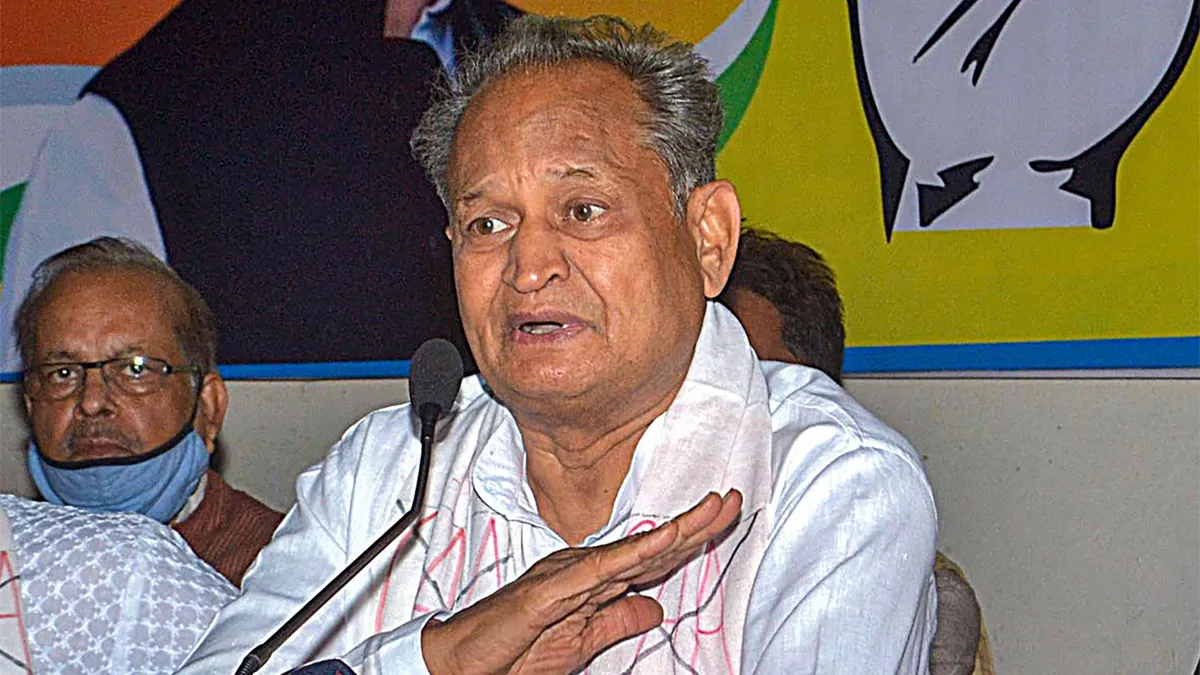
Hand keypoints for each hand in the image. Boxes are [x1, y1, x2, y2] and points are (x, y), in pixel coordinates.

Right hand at [420, 489, 742, 674]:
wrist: (460, 663)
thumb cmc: (512, 652)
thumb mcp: (583, 641)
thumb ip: (618, 620)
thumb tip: (655, 609)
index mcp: (592, 581)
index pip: (651, 556)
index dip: (690, 538)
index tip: (724, 520)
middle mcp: (584, 569)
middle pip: (651, 544)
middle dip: (696, 523)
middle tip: (734, 500)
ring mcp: (568, 575)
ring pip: (633, 548)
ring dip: (678, 529)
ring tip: (714, 509)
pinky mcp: (551, 588)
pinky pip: (601, 569)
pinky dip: (637, 551)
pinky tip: (667, 538)